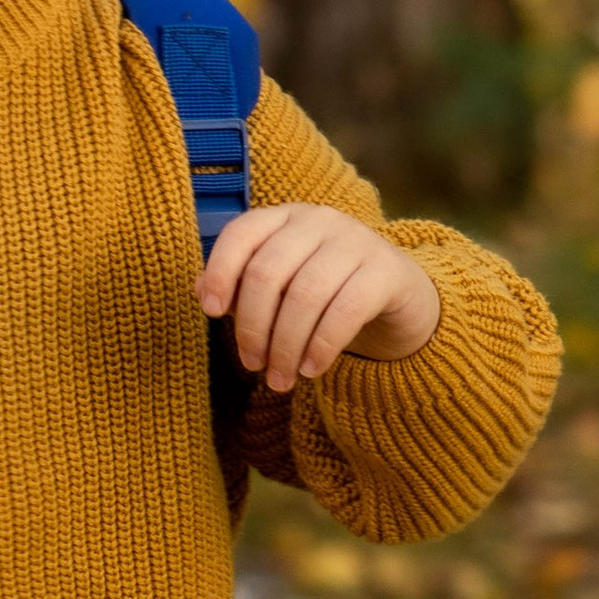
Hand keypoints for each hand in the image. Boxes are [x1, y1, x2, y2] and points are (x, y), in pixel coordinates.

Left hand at [199, 205, 441, 392]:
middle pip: (268, 272)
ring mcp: (356, 241)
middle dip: (253, 327)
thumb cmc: (324, 292)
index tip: (212, 313)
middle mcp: (319, 220)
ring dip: (286, 346)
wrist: (398, 296)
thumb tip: (200, 292)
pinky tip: (311, 370)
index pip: (242, 233)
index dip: (221, 272)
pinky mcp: (386, 270)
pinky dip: (321, 346)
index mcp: (285, 217)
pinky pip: (345, 311)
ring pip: (305, 296)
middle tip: (253, 365)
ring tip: (280, 380)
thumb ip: (240, 287)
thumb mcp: (280, 287)